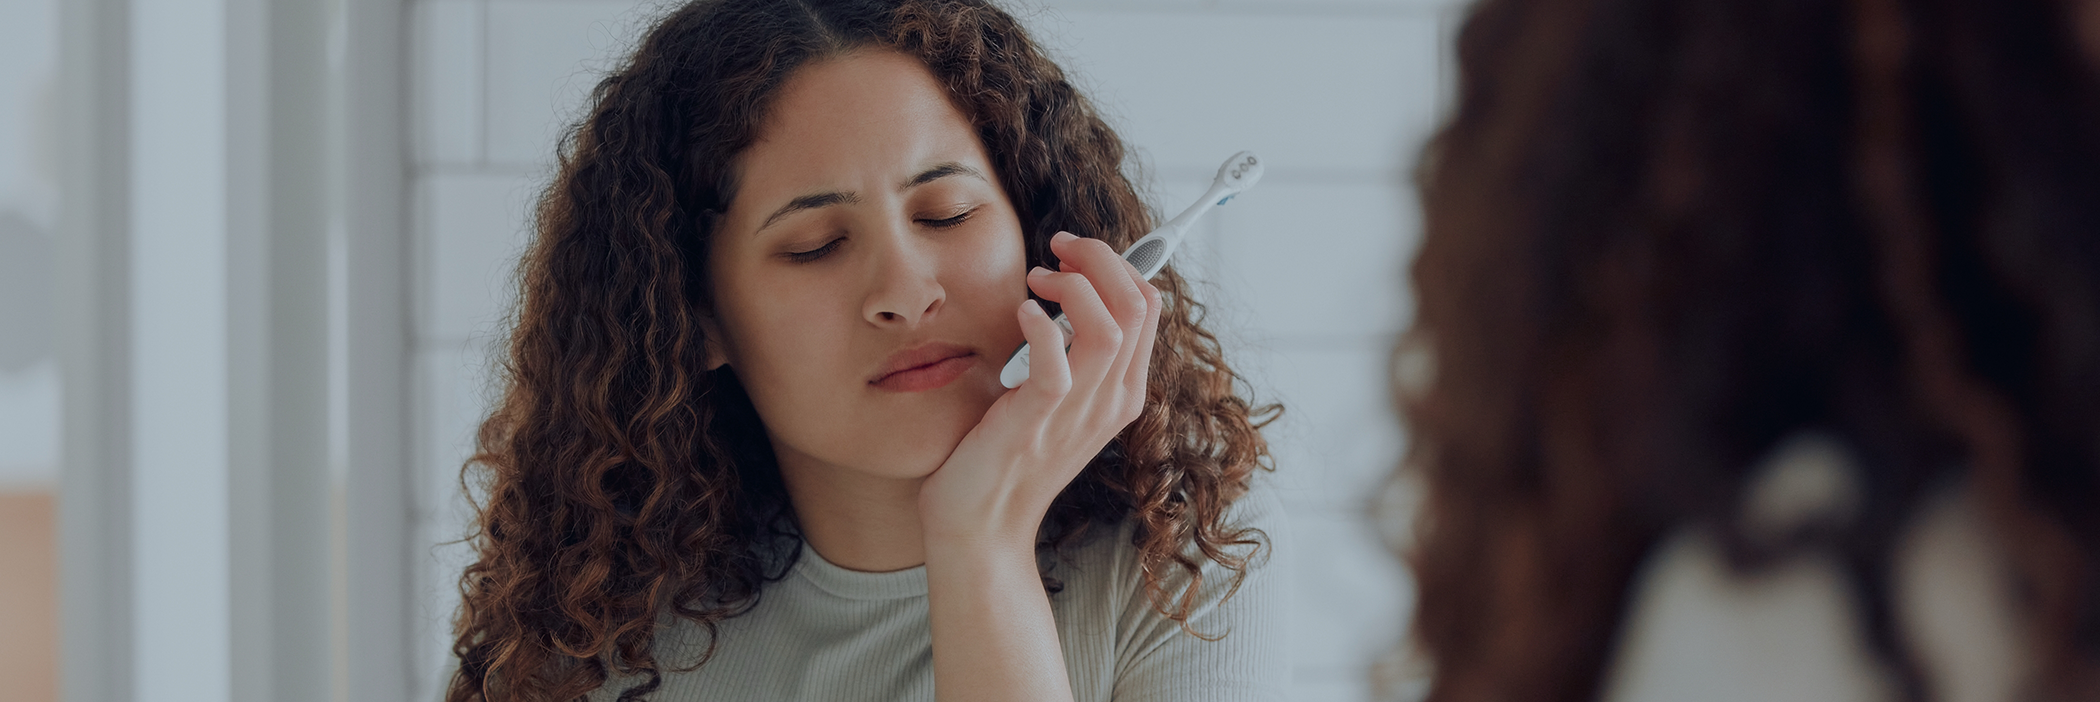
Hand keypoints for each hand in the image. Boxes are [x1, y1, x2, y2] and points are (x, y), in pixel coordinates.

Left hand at [918, 230, 1163, 545]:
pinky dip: (1040, 325)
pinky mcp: (1038, 422)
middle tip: (1057, 250)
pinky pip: (1057, 364)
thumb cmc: (1007, 455)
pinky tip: (1021, 312)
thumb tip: (1066, 290)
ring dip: (1075, 286)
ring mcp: (1079, 413)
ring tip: (1037, 281)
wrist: (980, 526)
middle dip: (1101, 258)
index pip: (1147, 307)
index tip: (1071, 256)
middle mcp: (1112, 401)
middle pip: (1138, 305)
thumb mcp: (1056, 399)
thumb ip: (1072, 354)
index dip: (1115, 264)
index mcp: (1122, 391)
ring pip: (1111, 326)